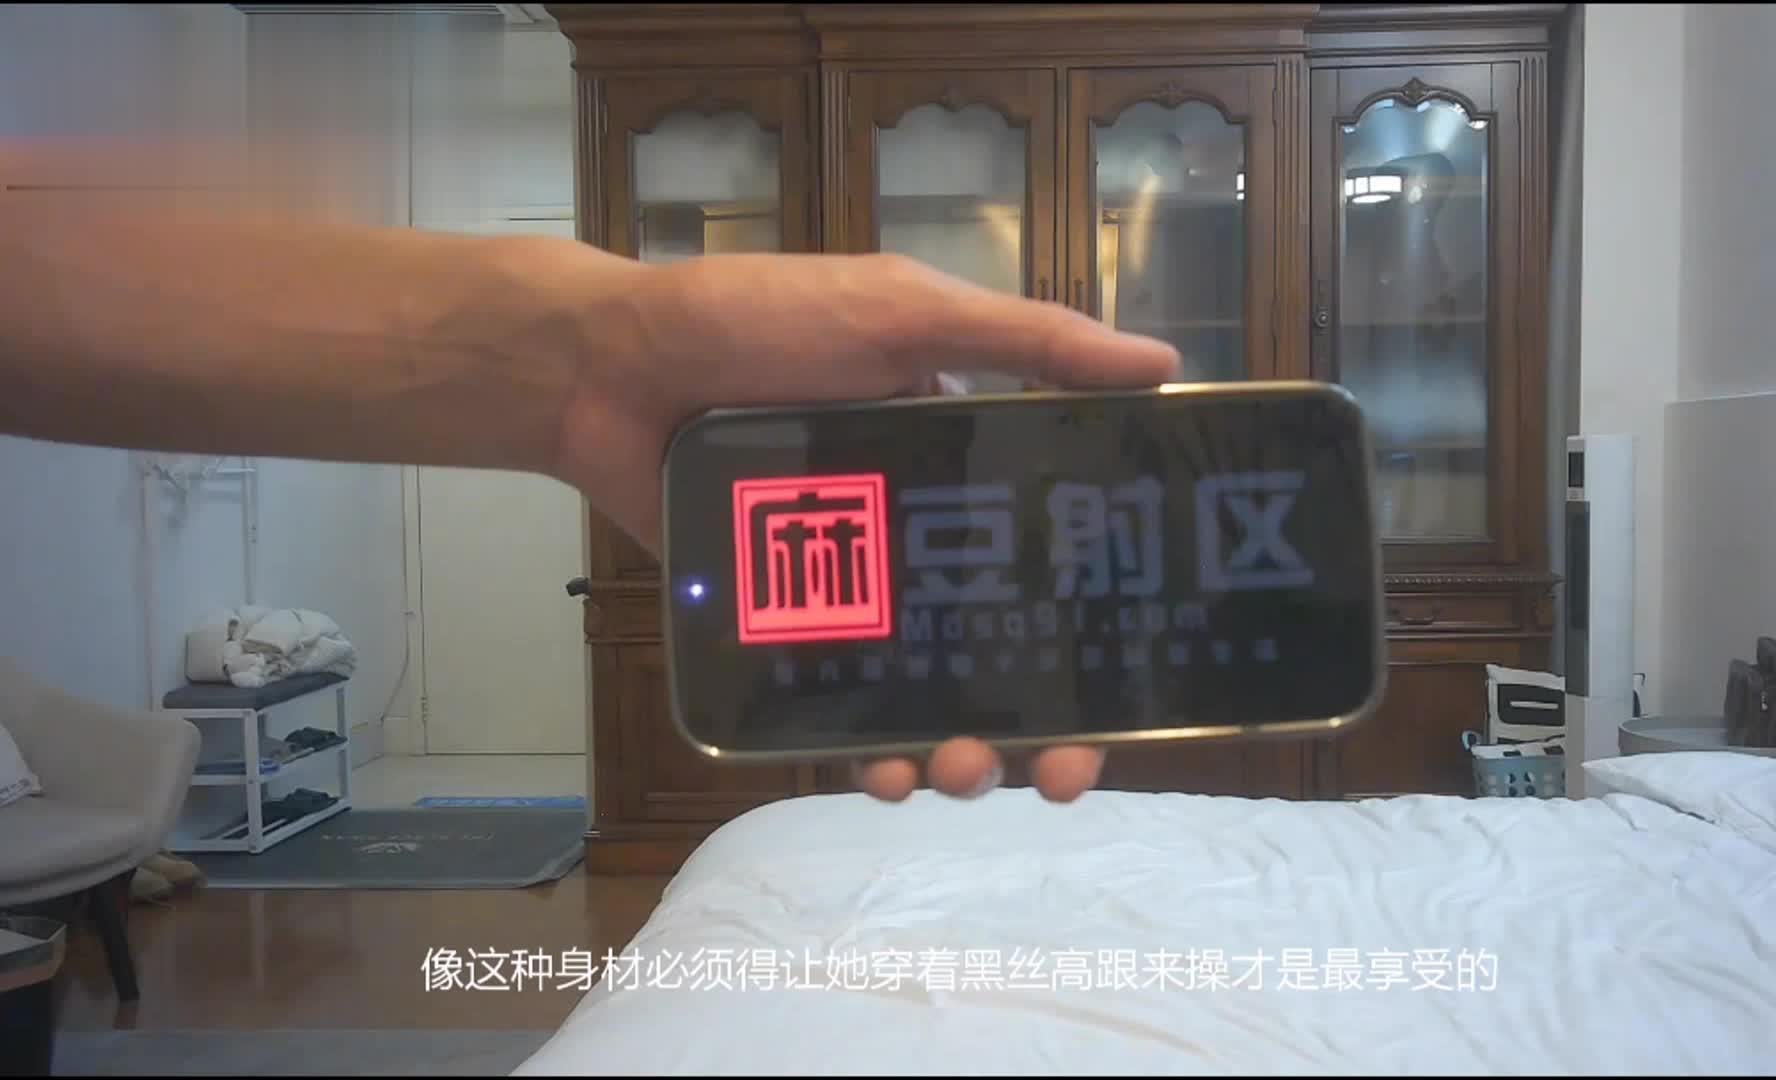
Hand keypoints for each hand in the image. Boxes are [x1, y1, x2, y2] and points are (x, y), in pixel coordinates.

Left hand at [551, 250, 1179, 804]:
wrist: (611, 367)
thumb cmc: (761, 323)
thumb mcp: (904, 312)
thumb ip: (1025, 342)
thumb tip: (1161, 366)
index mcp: (969, 460)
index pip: (1058, 552)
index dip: (1102, 623)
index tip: (1131, 683)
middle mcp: (922, 530)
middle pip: (1005, 646)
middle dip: (1042, 723)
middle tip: (1055, 771)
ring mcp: (852, 584)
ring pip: (927, 691)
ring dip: (960, 750)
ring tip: (953, 771)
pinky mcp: (782, 619)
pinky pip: (836, 702)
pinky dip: (864, 749)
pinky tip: (879, 773)